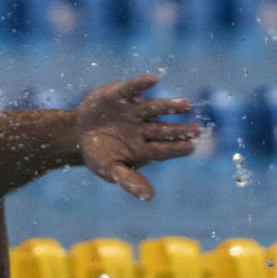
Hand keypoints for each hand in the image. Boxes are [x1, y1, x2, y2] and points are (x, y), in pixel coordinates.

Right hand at [76, 75, 199, 199]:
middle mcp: (144, 128)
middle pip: (163, 129)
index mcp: (143, 148)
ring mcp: (134, 111)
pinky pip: (132, 89)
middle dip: (179, 130)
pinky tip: (153, 80)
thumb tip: (149, 197)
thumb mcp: (109, 169)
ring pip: (154, 108)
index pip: (163, 150)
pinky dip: (140, 85)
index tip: (190, 148)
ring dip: (170, 106)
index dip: (176, 149)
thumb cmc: (98, 155)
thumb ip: (129, 180)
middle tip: (197, 130)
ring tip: (188, 105)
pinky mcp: (121, 96)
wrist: (79, 133)